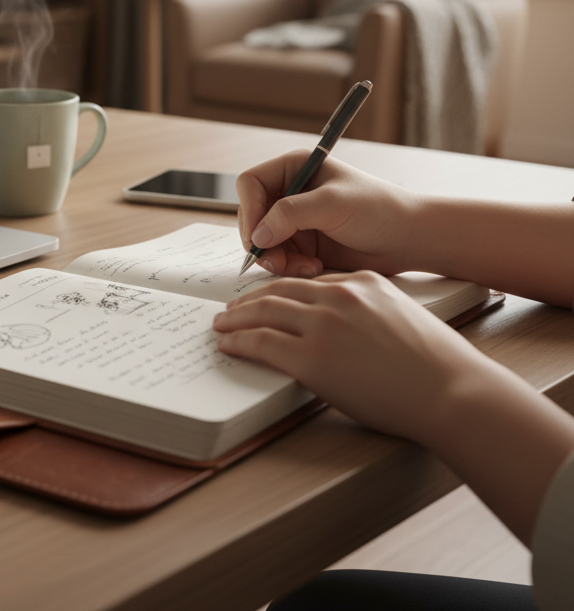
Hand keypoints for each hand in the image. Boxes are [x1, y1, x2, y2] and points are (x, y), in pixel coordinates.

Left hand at [212, 271, 573, 543]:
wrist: (451, 392)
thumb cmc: (437, 366)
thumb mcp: (403, 318)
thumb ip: (371, 312)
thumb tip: (348, 327)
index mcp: (363, 282)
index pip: (310, 282)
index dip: (283, 291)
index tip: (268, 299)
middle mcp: (339, 295)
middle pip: (279, 290)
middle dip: (250, 299)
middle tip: (233, 308)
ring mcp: (322, 325)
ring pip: (263, 311)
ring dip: (236, 317)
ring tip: (222, 324)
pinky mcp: (311, 357)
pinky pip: (261, 342)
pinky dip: (238, 341)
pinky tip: (228, 344)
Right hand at [236, 151, 415, 275]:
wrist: (408, 239)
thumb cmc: (378, 209)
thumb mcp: (332, 204)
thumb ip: (291, 214)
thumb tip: (257, 235)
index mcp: (294, 168)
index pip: (250, 184)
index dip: (250, 210)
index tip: (259, 236)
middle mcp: (290, 191)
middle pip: (251, 216)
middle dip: (261, 241)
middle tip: (276, 261)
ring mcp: (294, 220)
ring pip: (262, 241)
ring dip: (276, 258)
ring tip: (303, 267)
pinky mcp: (303, 244)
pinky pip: (279, 257)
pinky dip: (289, 267)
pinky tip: (313, 268)